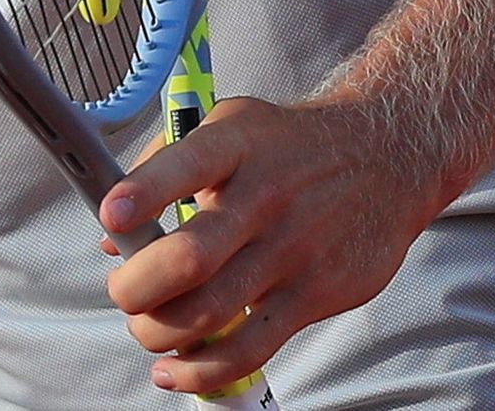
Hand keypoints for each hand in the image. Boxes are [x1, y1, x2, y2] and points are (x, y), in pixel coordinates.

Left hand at [98, 95, 438, 394]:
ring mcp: (292, 249)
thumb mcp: (230, 125)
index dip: (142, 193)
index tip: (110, 218)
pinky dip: (204, 368)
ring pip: (212, 310)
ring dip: (160, 331)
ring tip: (144, 329)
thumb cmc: (288, 145)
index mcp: (235, 145)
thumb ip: (164, 167)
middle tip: (121, 292)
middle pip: (190, 257)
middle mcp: (264, 197)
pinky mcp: (316, 294)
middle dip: (137, 287)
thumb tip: (111, 235)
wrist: (384, 157)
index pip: (184, 166)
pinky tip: (175, 369)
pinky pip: (252, 346)